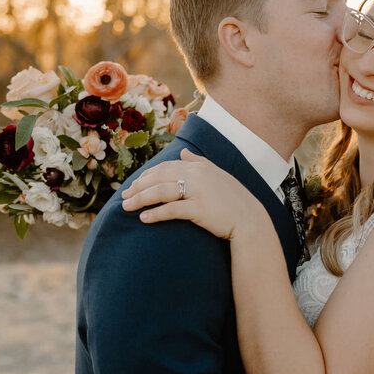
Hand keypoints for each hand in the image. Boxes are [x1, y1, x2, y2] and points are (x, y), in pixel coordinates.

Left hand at [121, 149, 261, 239]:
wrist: (250, 219)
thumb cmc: (233, 199)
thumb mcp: (217, 175)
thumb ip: (198, 162)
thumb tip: (182, 153)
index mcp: (199, 166)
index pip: (165, 167)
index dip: (146, 176)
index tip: (133, 185)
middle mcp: (197, 175)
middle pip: (159, 178)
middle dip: (138, 187)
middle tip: (123, 196)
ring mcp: (198, 192)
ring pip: (160, 192)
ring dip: (140, 199)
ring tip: (126, 207)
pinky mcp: (199, 209)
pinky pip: (171, 210)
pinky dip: (155, 214)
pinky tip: (144, 219)